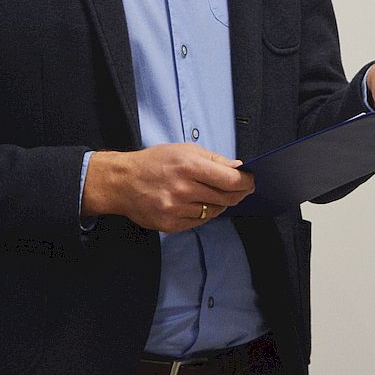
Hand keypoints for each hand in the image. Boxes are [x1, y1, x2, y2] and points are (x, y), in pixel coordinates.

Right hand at [81, 143, 254, 232]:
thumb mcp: (185, 150)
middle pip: (226, 197)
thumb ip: (214, 159)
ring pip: (215, 211)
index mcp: (189, 166)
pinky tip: (201, 204)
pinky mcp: (170, 224)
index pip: (230, 180)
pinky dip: (205, 213)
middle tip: (243, 189)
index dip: (246, 182)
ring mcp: (176, 209)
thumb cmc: (155, 162)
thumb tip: (239, 168)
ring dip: (222, 203)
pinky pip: (199, 221)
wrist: (122, 182)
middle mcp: (183, 189)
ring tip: (219, 194)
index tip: (251, 180)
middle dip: (239, 193)